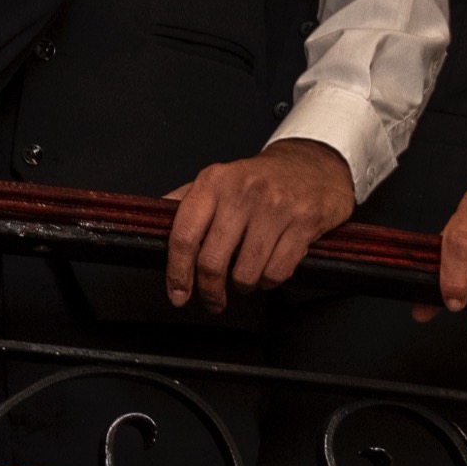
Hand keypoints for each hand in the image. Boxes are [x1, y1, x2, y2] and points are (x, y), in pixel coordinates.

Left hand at [162, 141, 354, 311]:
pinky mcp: (303, 222)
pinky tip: (267, 271)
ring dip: (242, 286)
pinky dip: (269, 282)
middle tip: (212, 300)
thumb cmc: (261, 179)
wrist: (314, 165)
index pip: (183, 235)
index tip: (177, 294)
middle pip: (212, 261)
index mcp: (214, 182)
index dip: (176, 273)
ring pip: (246, 273)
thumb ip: (185, 201)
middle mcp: (242, 192)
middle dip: (210, 291)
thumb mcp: (219, 179)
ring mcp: (275, 207)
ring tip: (244, 279)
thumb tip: (152, 224)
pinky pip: (277, 272)